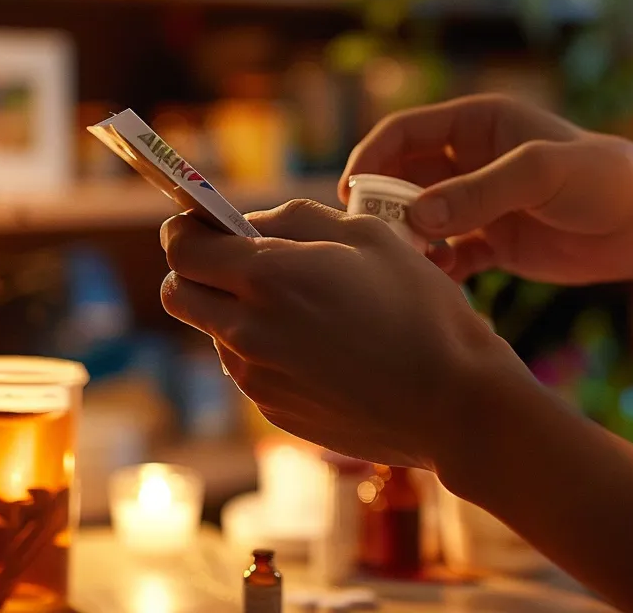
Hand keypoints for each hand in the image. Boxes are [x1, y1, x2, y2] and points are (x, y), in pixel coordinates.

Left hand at [159, 200, 531, 468]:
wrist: (453, 404)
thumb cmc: (420, 310)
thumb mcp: (368, 236)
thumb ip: (295, 220)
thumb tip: (252, 226)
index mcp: (268, 276)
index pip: (181, 246)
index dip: (186, 228)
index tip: (206, 224)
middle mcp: (248, 329)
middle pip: (179, 293)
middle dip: (197, 270)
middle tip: (241, 262)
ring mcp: (257, 377)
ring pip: (214, 332)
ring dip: (236, 313)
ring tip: (304, 310)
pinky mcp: (274, 411)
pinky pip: (249, 369)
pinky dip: (268, 352)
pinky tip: (324, 350)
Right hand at [344, 94, 632, 283]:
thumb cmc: (601, 180)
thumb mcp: (539, 174)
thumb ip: (477, 193)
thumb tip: (414, 217)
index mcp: (478, 124)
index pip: (405, 132)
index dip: (372, 158)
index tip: (352, 193)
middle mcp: (472, 160)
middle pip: (405, 177)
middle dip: (383, 205)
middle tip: (371, 237)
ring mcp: (482, 203)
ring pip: (422, 219)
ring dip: (407, 240)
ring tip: (403, 263)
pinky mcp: (496, 243)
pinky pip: (450, 255)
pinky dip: (437, 269)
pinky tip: (437, 283)